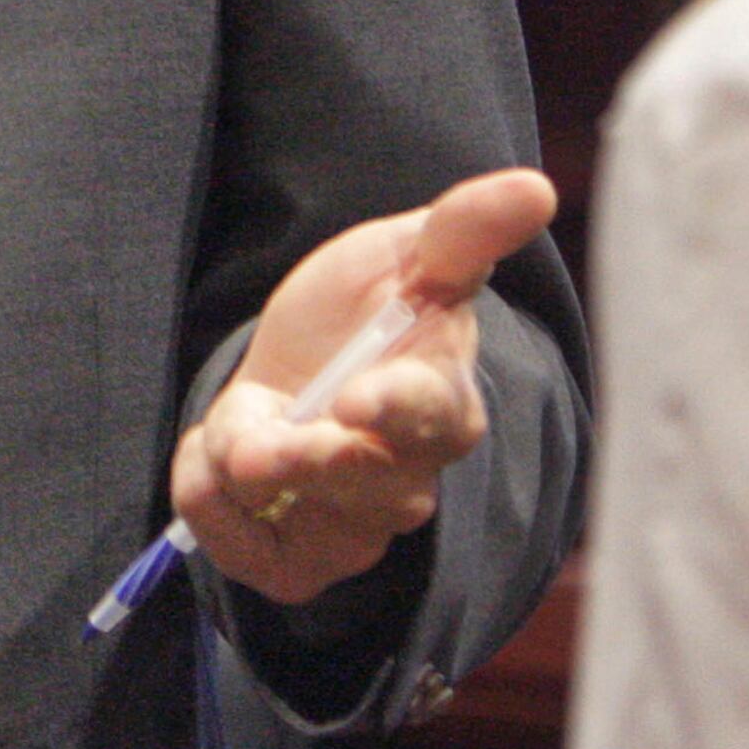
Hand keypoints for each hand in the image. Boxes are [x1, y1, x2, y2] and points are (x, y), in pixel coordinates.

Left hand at [174, 167, 558, 607]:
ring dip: (241, 484)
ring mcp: (356, 528)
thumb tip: (538, 186)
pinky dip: (210, 509)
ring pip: (304, 531)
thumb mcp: (408, 254)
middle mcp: (408, 479)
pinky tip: (216, 456)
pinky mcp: (301, 561)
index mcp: (444, 403)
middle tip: (252, 450)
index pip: (429, 417)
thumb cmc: (368, 309)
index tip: (356, 401)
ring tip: (230, 434)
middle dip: (304, 464)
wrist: (304, 365)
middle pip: (363, 486)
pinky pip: (251, 561)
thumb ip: (464, 229)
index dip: (393, 410)